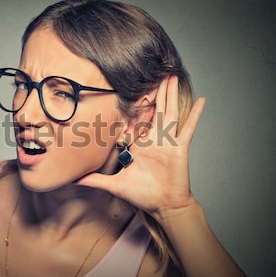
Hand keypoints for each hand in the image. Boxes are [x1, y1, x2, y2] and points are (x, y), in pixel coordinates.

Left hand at [77, 76, 205, 223]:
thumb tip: (73, 180)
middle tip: (152, 70)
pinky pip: (189, 128)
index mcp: (139, 144)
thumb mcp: (114, 184)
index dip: (133, 103)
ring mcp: (168, 142)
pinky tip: (202, 100)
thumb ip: (94, 180)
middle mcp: (154, 139)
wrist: (163, 206)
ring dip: (171, 94)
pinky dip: (196, 115)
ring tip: (172, 75)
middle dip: (153, 90)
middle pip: (154, 109)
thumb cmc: (142, 195)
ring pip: (169, 112)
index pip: (135, 119)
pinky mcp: (180, 148)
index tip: (128, 86)